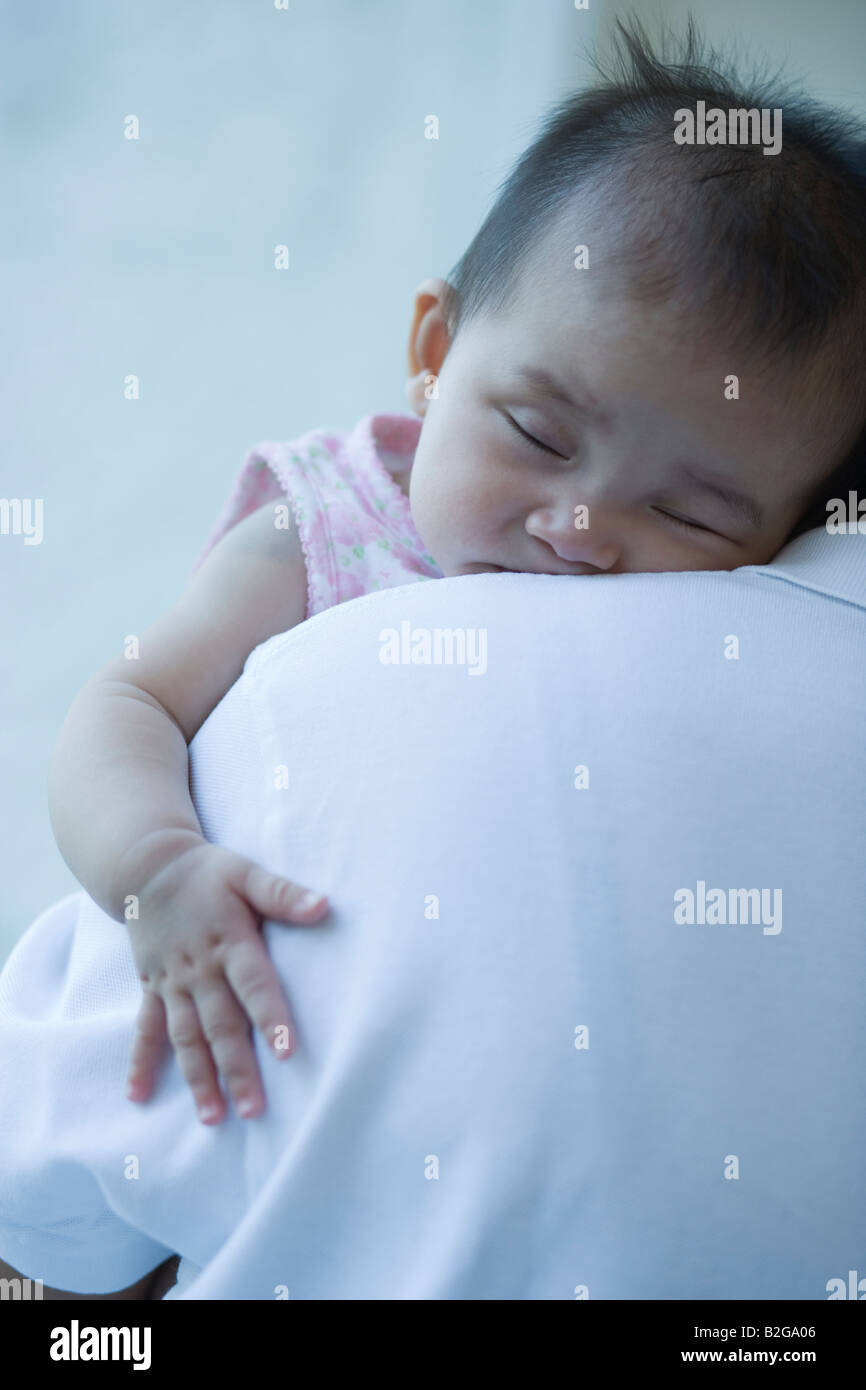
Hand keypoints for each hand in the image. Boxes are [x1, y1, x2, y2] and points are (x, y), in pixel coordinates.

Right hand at [123, 839, 328, 1123]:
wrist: (147, 866)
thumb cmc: (208, 872)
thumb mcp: (247, 873)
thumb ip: (283, 894)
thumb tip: (324, 905)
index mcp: (229, 942)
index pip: (254, 985)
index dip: (271, 1017)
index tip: (287, 1052)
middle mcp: (199, 969)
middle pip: (221, 1025)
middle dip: (237, 1069)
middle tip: (253, 1110)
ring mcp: (172, 982)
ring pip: (186, 1037)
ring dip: (198, 1077)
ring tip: (213, 1117)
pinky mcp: (152, 987)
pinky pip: (145, 1029)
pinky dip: (141, 1062)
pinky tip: (139, 1095)